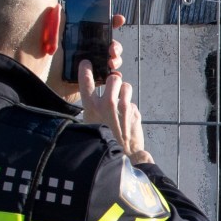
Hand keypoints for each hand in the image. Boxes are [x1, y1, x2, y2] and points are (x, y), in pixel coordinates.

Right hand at [75, 15, 151, 164]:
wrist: (123, 157)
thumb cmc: (103, 142)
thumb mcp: (89, 125)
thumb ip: (92, 108)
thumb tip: (95, 96)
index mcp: (91, 108)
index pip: (86, 81)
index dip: (85, 69)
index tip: (87, 63)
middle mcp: (107, 104)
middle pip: (113, 78)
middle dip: (114, 81)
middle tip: (113, 88)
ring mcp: (123, 107)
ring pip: (126, 86)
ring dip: (124, 92)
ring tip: (121, 103)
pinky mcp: (134, 112)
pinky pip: (132, 102)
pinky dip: (130, 108)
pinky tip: (126, 119)